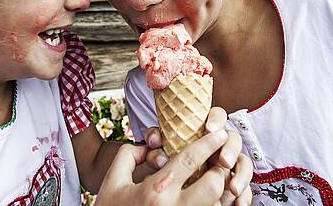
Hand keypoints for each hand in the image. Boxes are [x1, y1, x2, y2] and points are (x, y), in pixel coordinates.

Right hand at [96, 129, 236, 205]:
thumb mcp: (111, 181)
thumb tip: (147, 146)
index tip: (220, 134)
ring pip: (215, 205)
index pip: (189, 160)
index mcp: (154, 190)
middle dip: (220, 170)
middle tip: (219, 162)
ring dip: (218, 192)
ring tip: (213, 182)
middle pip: (212, 185)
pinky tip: (206, 199)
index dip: (208, 144)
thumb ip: (128, 155)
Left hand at [144, 107, 252, 204]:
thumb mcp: (158, 155)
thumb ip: (157, 145)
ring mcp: (228, 166)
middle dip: (230, 149)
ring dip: (241, 175)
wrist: (166, 196)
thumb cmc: (163, 170)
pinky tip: (238, 203)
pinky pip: (245, 188)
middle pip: (234, 138)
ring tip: (233, 189)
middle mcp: (218, 147)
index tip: (210, 129)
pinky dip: (243, 196)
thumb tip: (155, 142)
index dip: (216, 119)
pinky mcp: (231, 185)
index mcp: (203, 133)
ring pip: (243, 163)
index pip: (216, 115)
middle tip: (224, 161)